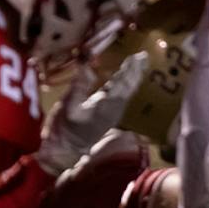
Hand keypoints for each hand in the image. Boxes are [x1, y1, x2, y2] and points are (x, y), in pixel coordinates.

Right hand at [37, 53, 146, 177]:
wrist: (66, 151)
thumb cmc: (64, 128)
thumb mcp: (67, 106)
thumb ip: (78, 86)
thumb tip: (87, 68)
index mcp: (104, 103)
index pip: (121, 82)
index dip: (129, 69)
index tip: (136, 56)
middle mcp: (114, 107)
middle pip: (129, 86)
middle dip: (136, 70)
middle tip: (144, 56)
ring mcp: (114, 113)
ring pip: (129, 91)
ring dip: (135, 77)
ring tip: (141, 64)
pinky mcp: (111, 116)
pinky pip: (125, 97)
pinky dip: (130, 86)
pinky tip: (130, 80)